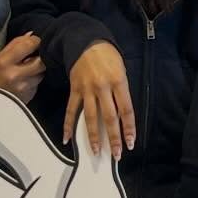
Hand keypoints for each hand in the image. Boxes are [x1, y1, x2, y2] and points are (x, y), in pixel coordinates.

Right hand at [0, 33, 44, 103]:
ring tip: (27, 71)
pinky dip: (34, 82)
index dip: (35, 41)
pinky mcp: (28, 97)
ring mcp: (23, 87)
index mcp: (4, 62)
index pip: (29, 44)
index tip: (34, 42)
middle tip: (32, 57)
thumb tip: (31, 35)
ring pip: (41, 74)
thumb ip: (15, 45)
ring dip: (37, 71)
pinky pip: (37, 85)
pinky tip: (24, 82)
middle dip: (38, 58)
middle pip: (40, 61)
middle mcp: (15, 75)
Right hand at [67, 41, 134, 158]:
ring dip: (93, 137)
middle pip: (109, 117)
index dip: (129, 128)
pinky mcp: (74, 90)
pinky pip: (71, 110)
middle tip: (116, 154)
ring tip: (96, 152)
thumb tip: (122, 113)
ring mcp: (87, 90)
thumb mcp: (122, 70)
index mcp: (119, 82)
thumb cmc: (109, 56)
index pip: (126, 110)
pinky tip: (67, 139)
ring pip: (91, 117)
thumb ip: (121, 91)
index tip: (130, 143)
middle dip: (113, 137)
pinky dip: (68, 125)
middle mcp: (103, 88)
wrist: (86, 42)